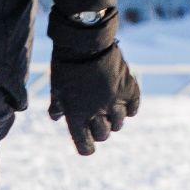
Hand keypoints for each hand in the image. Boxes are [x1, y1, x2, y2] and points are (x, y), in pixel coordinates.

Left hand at [48, 40, 139, 156]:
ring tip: (107, 108)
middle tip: (96, 121)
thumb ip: (58, 106)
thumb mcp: (57, 87)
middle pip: (103, 135)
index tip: (87, 144)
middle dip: (99, 131)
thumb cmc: (66, 65)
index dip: (85, 147)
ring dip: (113, 119)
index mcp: (76, 115)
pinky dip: (128, 108)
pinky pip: (133, 109)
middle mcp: (97, 112)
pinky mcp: (129, 89)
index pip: (85, 146)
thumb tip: (56, 118)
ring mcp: (114, 101)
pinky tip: (121, 101)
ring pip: (119, 124)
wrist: (84, 42)